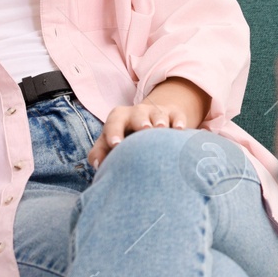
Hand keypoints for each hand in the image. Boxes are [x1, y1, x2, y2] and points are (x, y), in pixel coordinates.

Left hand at [89, 78, 210, 168]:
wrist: (148, 124)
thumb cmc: (124, 140)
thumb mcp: (108, 143)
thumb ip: (98, 153)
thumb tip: (98, 164)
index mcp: (119, 118)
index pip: (114, 122)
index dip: (114, 132)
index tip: (116, 144)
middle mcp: (138, 112)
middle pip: (138, 114)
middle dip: (140, 120)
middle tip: (144, 129)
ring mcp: (157, 112)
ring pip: (159, 114)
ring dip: (160, 120)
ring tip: (161, 129)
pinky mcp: (174, 114)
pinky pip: (177, 116)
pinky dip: (179, 122)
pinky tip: (180, 130)